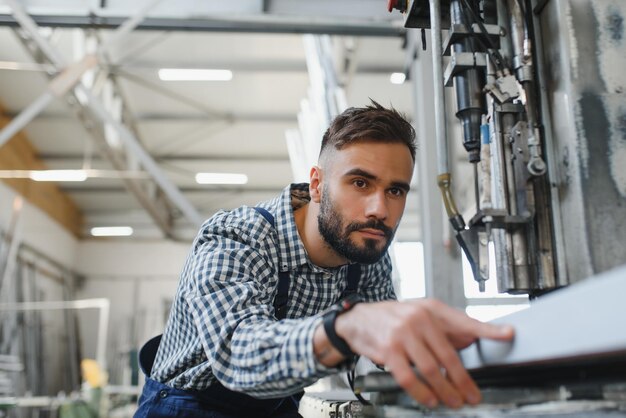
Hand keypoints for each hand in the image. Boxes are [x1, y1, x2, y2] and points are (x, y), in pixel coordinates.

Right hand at [334, 299, 513, 408]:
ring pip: (430, 369)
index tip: (508, 334)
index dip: (488, 329)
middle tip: (473, 396)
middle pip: (449, 356)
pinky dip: (421, 392)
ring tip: (453, 402)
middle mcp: (419, 319)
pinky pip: (408, 377)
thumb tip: (473, 338)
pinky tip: (429, 399)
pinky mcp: (388, 350)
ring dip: (445, 391)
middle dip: (463, 381)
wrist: (358, 318)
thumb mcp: (420, 315)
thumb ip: (445, 328)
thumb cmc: (393, 318)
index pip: (465, 321)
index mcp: (431, 309)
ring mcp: (402, 334)